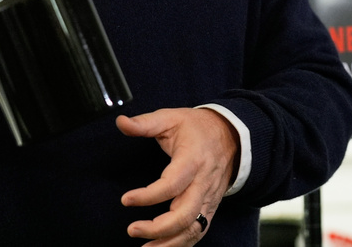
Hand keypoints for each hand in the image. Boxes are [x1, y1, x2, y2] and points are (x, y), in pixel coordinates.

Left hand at [117, 108, 238, 245]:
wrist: (231, 136)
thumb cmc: (197, 127)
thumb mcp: (171, 118)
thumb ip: (144, 123)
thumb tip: (120, 122)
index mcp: (192, 160)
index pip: (172, 184)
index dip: (148, 196)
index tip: (126, 199)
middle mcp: (203, 183)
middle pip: (185, 215)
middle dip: (158, 228)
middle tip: (132, 229)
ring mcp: (209, 198)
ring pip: (193, 229)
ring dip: (168, 243)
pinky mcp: (210, 207)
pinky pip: (198, 231)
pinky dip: (181, 244)